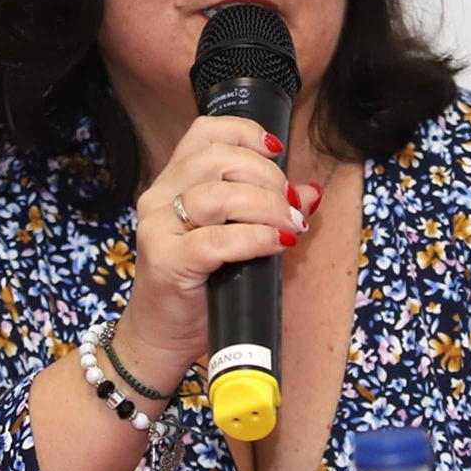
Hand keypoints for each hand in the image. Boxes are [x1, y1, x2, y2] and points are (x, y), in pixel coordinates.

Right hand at [118, 117, 324, 375]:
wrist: (162, 337)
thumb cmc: (199, 287)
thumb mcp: (236, 241)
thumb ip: (269, 212)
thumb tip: (311, 191)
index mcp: (172, 183)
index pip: (204, 133)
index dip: (245, 134)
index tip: (277, 152)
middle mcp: (159, 198)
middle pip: (217, 160)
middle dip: (267, 178)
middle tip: (291, 207)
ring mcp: (159, 229)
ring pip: (218, 195)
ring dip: (267, 207)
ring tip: (290, 227)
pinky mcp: (167, 261)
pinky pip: (217, 239)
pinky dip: (255, 238)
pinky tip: (277, 245)